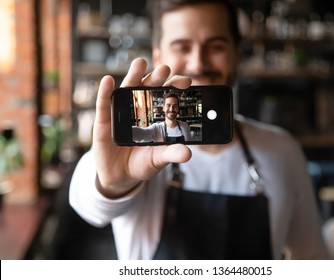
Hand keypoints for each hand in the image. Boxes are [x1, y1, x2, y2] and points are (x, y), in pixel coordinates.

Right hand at [92, 58, 191, 197]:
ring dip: (133, 75)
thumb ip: (171, 154)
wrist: (121, 177)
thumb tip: (188, 153)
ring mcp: (120, 113)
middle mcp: (138, 109)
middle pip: (148, 88)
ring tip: (140, 63)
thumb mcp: (158, 159)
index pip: (165, 97)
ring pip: (127, 90)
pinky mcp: (104, 122)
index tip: (186, 81)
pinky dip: (105, 92)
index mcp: (155, 115)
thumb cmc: (142, 163)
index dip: (174, 88)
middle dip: (156, 77)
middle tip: (165, 69)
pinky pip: (104, 105)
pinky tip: (108, 80)